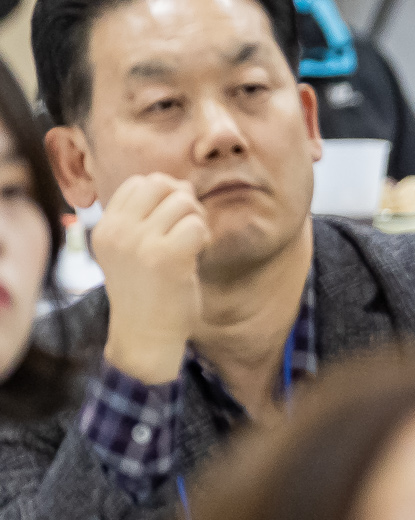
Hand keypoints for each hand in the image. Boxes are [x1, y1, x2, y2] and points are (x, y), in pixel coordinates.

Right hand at [90, 175, 209, 384]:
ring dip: (198, 219)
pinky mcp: (165, 257)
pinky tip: (198, 254)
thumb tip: (180, 185)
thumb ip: (146, 218)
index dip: (165, 194)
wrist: (145, 336)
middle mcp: (117, 232)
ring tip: (193, 243)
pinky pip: (196, 225)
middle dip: (183, 199)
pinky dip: (204, 236)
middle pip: (161, 184)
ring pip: (183, 202)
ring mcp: (139, 243)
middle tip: (189, 226)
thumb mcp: (131, 250)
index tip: (172, 220)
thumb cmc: (146, 292)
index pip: (139, 183)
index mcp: (105, 228)